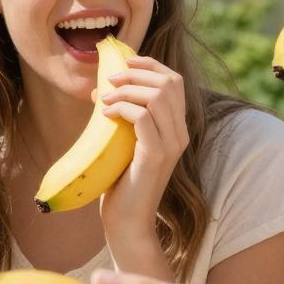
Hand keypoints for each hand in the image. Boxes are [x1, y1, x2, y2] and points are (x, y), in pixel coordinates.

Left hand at [98, 55, 187, 244]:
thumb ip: (125, 116)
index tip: (124, 62)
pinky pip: (143, 117)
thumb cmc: (121, 183)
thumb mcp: (125, 142)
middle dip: (136, 72)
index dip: (150, 64)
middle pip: (168, 82)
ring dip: (126, 90)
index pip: (174, 81)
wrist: (127, 222)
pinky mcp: (156, 155)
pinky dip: (122, 109)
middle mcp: (180, 133)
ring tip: (104, 100)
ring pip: (157, 96)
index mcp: (176, 127)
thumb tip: (103, 88)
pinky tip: (105, 116)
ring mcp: (171, 145)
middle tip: (109, 80)